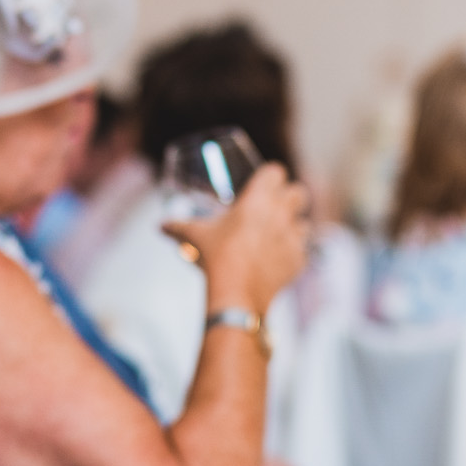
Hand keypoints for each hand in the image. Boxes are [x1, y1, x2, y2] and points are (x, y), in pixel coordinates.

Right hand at [166, 162, 309, 316]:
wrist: (236, 292)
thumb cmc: (217, 257)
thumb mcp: (195, 236)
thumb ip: (178, 226)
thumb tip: (161, 225)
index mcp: (258, 199)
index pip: (276, 172)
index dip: (270, 176)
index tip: (262, 184)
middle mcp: (281, 213)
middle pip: (299, 192)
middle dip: (289, 197)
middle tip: (274, 207)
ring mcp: (294, 238)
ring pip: (305, 222)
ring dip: (294, 225)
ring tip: (277, 234)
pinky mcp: (299, 260)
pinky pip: (303, 250)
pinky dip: (293, 253)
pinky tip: (278, 258)